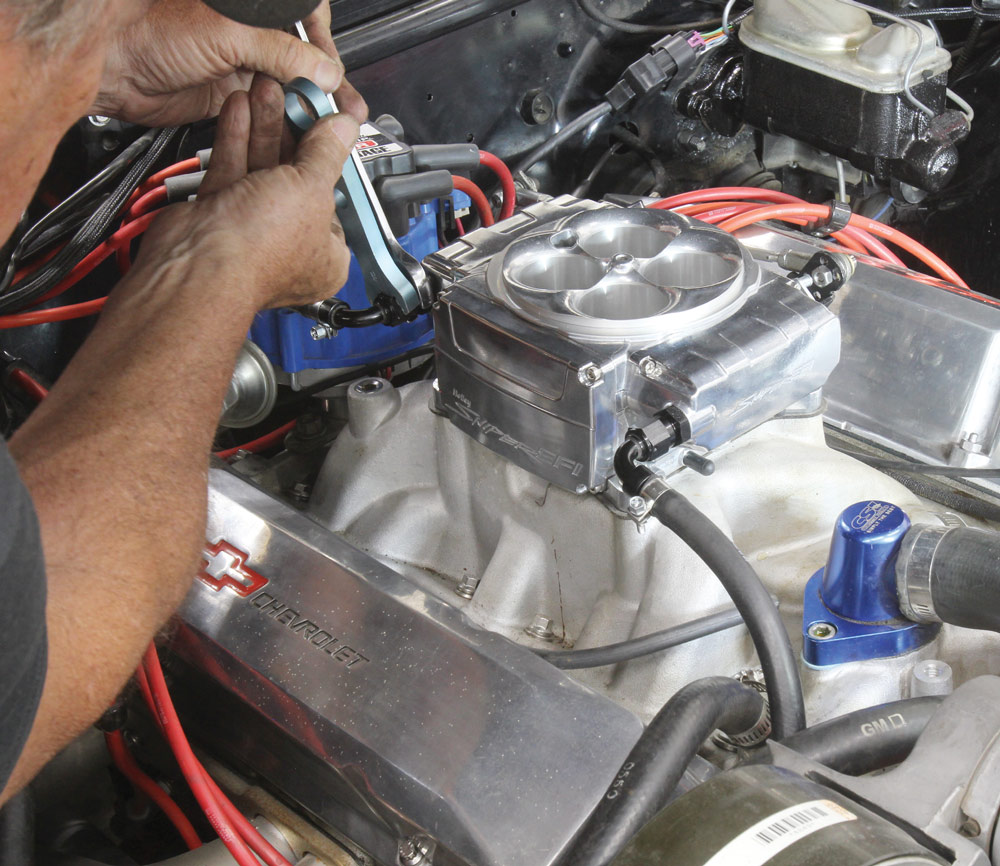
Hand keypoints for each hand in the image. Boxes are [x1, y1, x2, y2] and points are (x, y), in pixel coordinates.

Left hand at [93, 0, 366, 126]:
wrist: (112, 65)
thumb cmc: (149, 29)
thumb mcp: (228, 35)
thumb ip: (279, 52)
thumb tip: (322, 69)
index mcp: (252, 5)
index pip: (306, 20)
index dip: (325, 46)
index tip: (333, 72)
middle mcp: (250, 31)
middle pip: (304, 58)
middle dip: (327, 85)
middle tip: (345, 108)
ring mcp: (242, 63)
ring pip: (290, 87)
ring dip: (311, 107)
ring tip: (331, 124)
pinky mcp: (233, 94)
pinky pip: (270, 110)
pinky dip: (286, 122)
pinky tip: (300, 131)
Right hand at [133, 75, 359, 310]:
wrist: (199, 263)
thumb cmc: (261, 249)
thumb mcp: (311, 190)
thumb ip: (326, 154)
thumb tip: (344, 128)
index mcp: (326, 256)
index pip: (337, 197)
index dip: (332, 156)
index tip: (328, 120)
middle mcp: (290, 245)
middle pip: (298, 178)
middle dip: (293, 132)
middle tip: (294, 96)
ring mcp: (253, 230)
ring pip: (263, 169)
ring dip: (264, 128)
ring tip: (267, 91)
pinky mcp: (219, 215)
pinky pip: (233, 170)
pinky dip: (237, 138)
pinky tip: (241, 108)